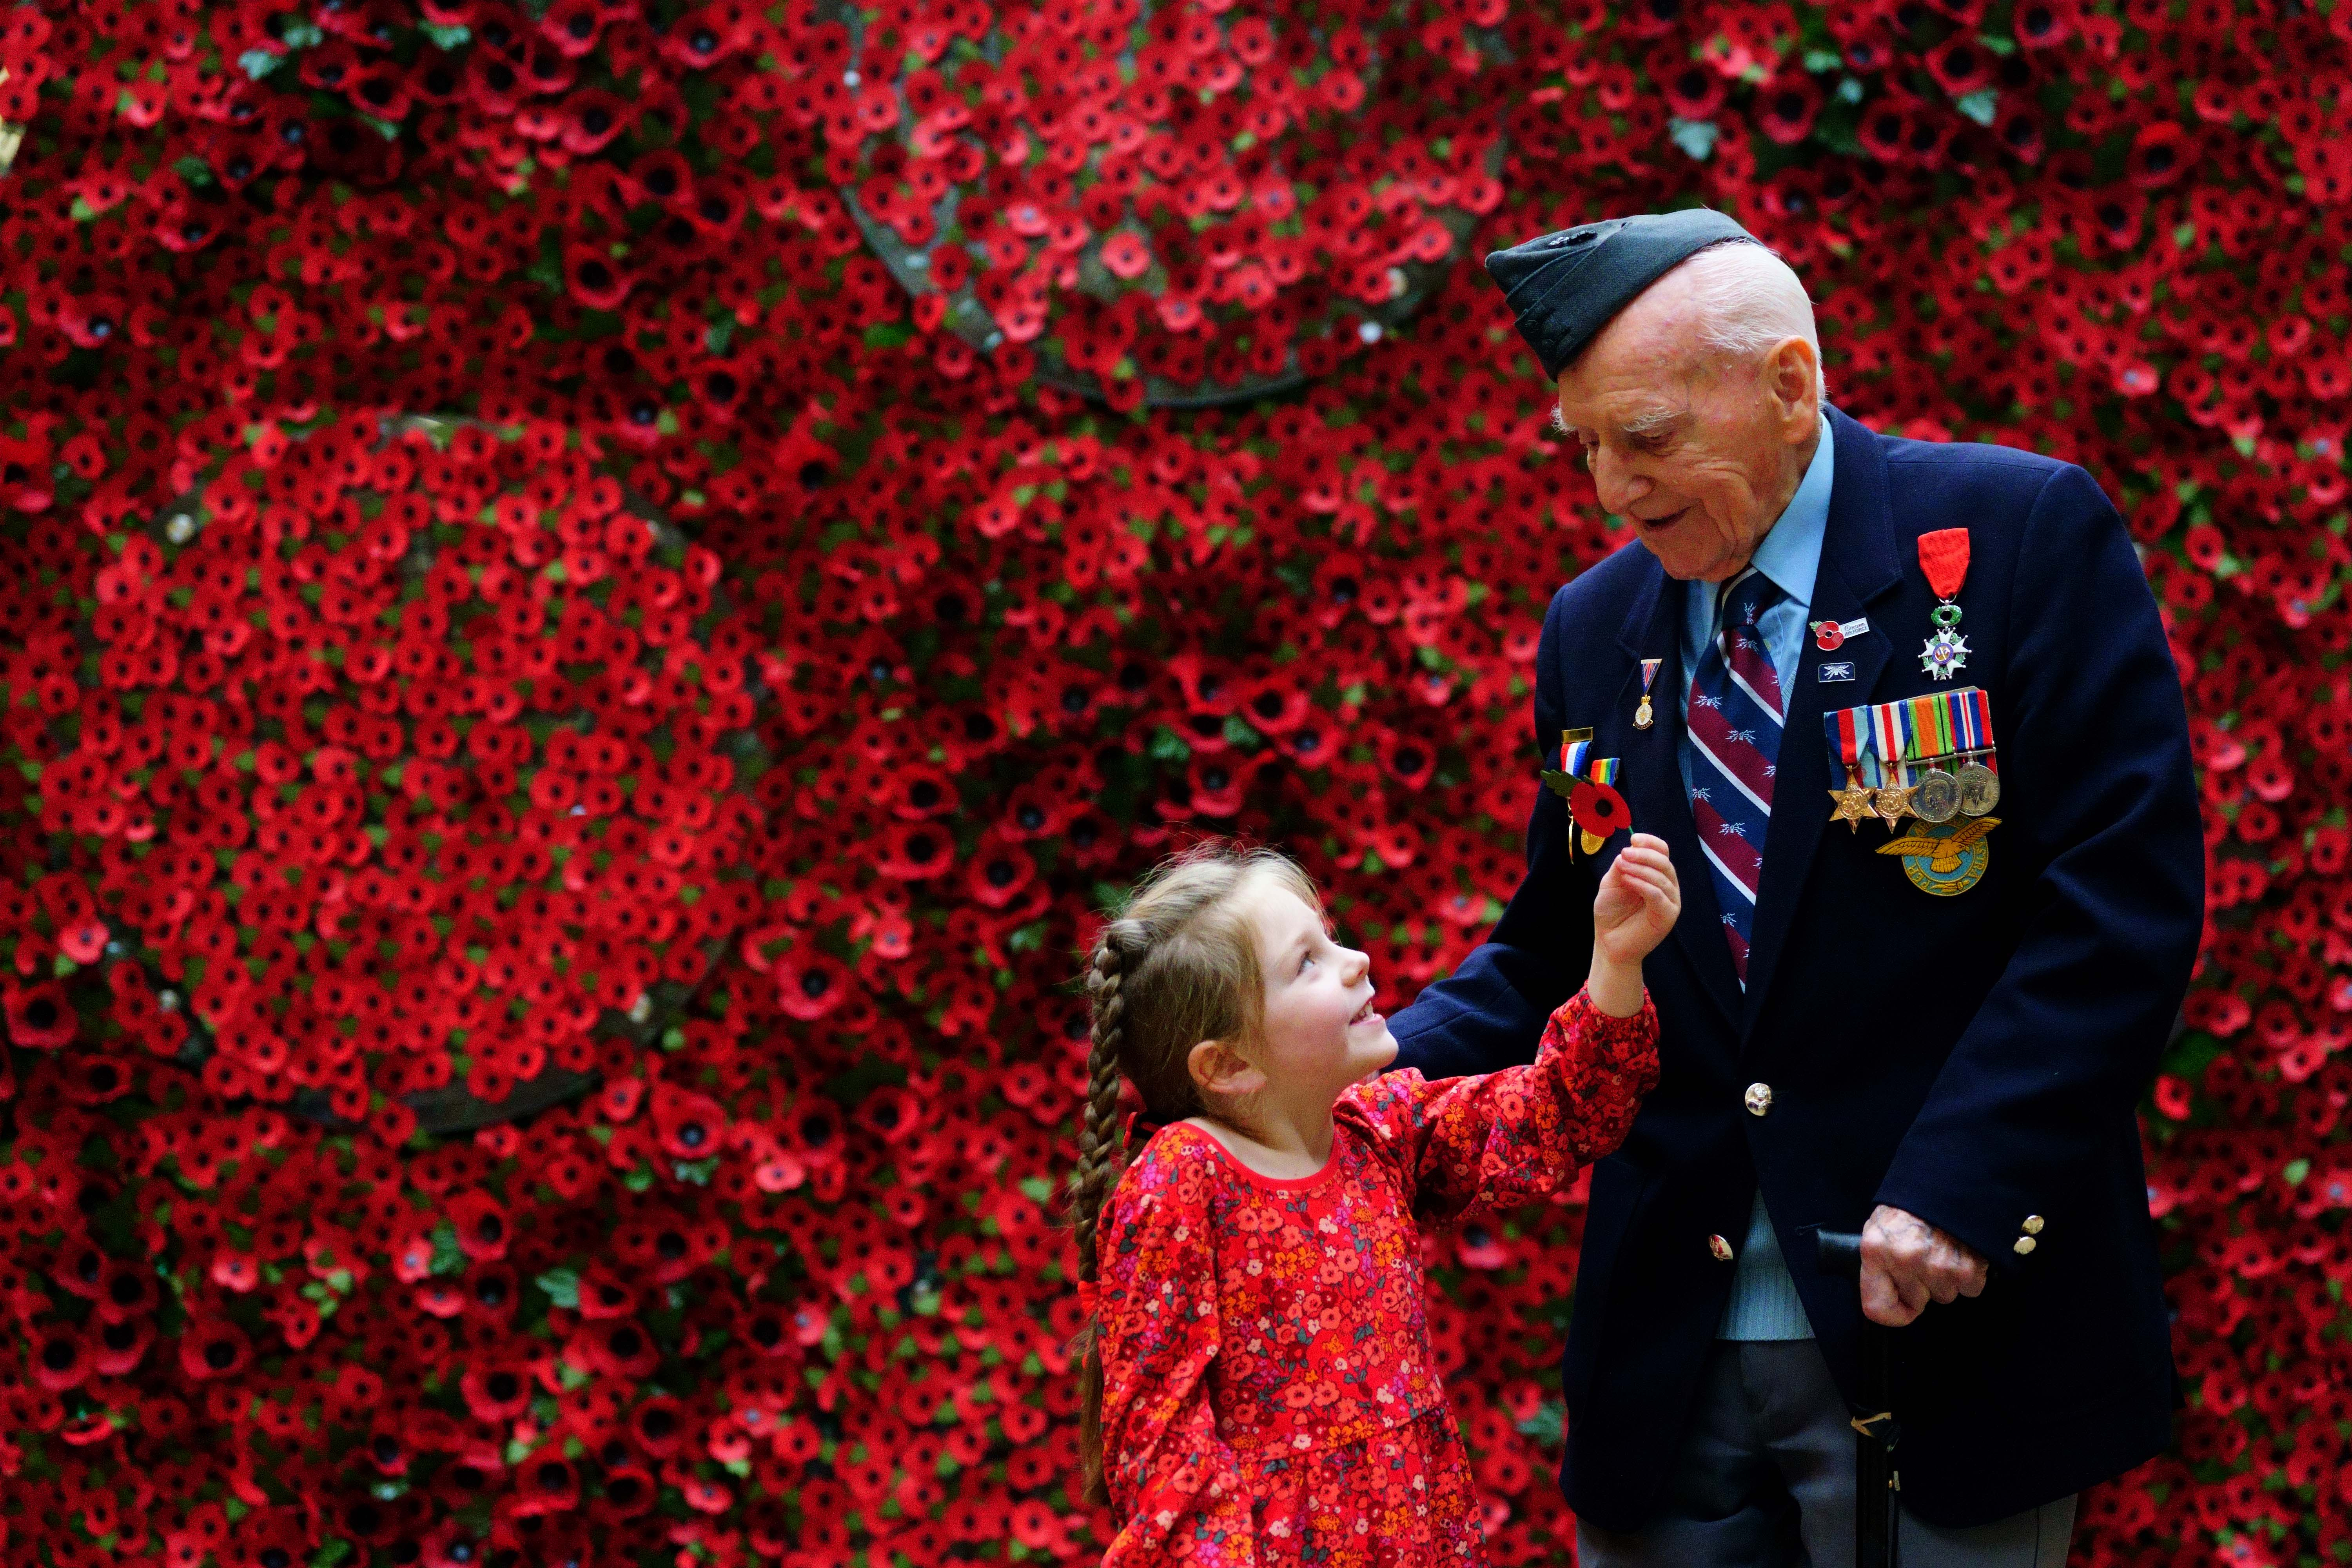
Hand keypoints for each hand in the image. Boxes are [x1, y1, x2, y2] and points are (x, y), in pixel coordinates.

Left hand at [1586, 835, 1679, 1017]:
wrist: (1609, 941)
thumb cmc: (1611, 912)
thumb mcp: (1612, 882)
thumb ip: (1622, 866)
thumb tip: (1629, 850)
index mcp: (1656, 875)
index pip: (1662, 852)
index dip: (1651, 843)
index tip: (1634, 839)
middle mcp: (1667, 886)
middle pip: (1665, 862)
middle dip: (1644, 855)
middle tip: (1625, 854)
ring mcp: (1670, 901)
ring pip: (1662, 878)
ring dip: (1641, 869)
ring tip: (1622, 868)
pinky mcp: (1668, 916)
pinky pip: (1659, 895)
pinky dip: (1644, 885)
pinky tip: (1628, 881)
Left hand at [1860, 1204, 1987, 1326]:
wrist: (1951, 1182)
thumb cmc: (1912, 1205)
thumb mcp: (1880, 1227)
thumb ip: (1879, 1264)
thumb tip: (1885, 1298)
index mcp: (1876, 1251)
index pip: (1877, 1308)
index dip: (1893, 1311)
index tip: (1902, 1305)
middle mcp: (1905, 1262)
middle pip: (1917, 1301)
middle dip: (1923, 1286)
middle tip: (1927, 1257)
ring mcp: (1937, 1267)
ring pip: (1944, 1296)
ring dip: (1946, 1279)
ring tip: (1944, 1248)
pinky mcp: (1967, 1269)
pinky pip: (1969, 1290)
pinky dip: (1969, 1275)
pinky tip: (1962, 1251)